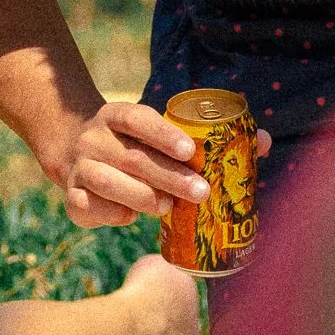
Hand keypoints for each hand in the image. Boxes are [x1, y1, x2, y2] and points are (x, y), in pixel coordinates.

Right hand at [57, 105, 274, 227]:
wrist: (75, 152)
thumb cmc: (136, 147)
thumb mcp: (157, 134)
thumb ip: (206, 138)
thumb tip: (262, 140)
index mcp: (117, 116)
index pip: (137, 118)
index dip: (162, 133)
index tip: (190, 150)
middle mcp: (94, 138)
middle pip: (131, 157)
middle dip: (168, 177)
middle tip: (201, 192)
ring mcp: (80, 166)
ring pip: (105, 181)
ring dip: (140, 196)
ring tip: (166, 208)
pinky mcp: (72, 196)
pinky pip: (86, 207)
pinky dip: (109, 214)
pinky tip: (129, 218)